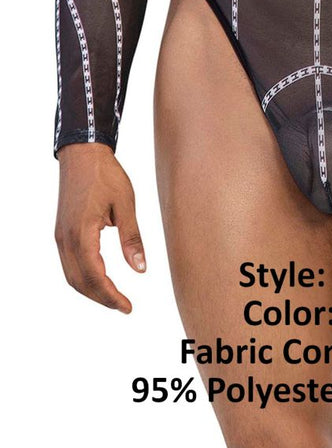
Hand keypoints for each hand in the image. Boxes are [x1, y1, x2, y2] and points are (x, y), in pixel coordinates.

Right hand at [54, 143, 145, 312]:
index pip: (95, 277)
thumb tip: (140, 269)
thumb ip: (131, 238)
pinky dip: (83, 277)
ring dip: (91, 290)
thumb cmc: (106, 174)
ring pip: (72, 276)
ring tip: (114, 297)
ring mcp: (61, 236)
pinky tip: (100, 278)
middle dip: (102, 298)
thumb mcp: (125, 204)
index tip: (128, 307)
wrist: (83, 154)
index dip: (111, 296)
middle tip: (124, 306)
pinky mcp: (61, 232)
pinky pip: (69, 264)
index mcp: (82, 233)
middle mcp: (66, 239)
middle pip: (80, 282)